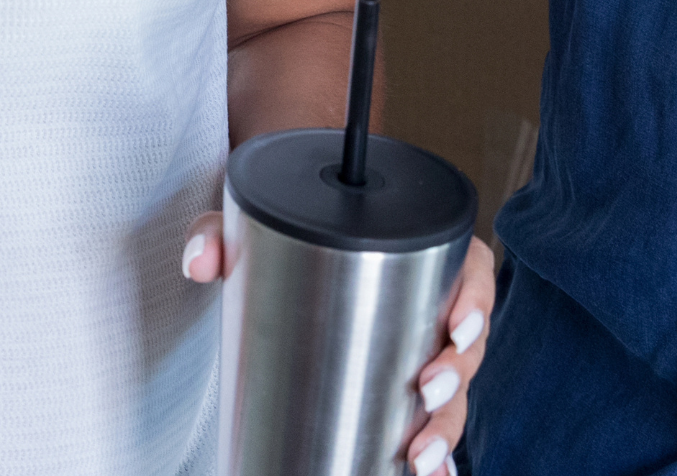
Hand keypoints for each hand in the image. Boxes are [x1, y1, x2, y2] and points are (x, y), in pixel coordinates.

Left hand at [181, 214, 497, 475]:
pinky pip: (429, 422)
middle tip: (425, 391)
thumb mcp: (252, 223)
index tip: (457, 327)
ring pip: (452, 392)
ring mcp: (416, 348)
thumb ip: (220, 230)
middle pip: (466, 342)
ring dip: (445, 428)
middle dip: (456, 375)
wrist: (273, 253)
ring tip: (419, 456)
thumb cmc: (282, 232)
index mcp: (417, 249)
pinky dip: (434, 454)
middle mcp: (427, 302)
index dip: (477, 300)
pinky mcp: (394, 386)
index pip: (471, 269)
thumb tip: (200, 262)